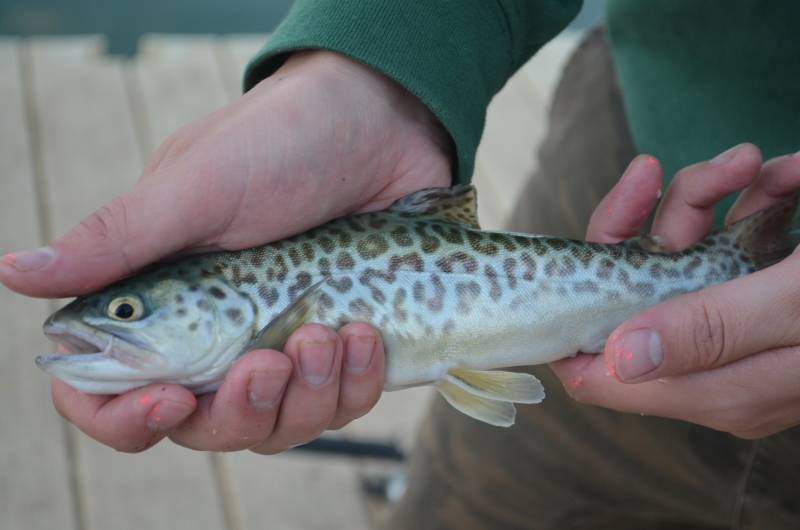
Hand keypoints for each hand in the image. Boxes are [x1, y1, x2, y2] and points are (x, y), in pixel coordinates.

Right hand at [0, 51, 451, 451]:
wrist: (381, 124)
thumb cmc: (282, 142)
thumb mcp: (198, 187)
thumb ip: (117, 241)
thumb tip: (13, 273)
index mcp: (162, 300)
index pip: (114, 392)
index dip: (127, 418)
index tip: (169, 400)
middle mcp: (218, 333)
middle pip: (206, 427)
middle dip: (240, 408)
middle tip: (268, 358)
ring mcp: (284, 343)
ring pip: (278, 426)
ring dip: (307, 394)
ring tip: (327, 332)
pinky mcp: (343, 347)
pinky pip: (341, 404)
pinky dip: (355, 382)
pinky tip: (366, 332)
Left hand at [551, 144, 799, 438]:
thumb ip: (710, 332)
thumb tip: (617, 361)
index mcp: (715, 386)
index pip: (597, 373)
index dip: (575, 317)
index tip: (588, 251)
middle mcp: (717, 363)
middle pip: (632, 297)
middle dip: (663, 227)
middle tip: (716, 174)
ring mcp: (740, 326)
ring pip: (679, 257)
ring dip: (712, 198)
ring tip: (763, 164)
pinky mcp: (764, 292)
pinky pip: (725, 244)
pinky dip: (749, 202)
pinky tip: (790, 178)